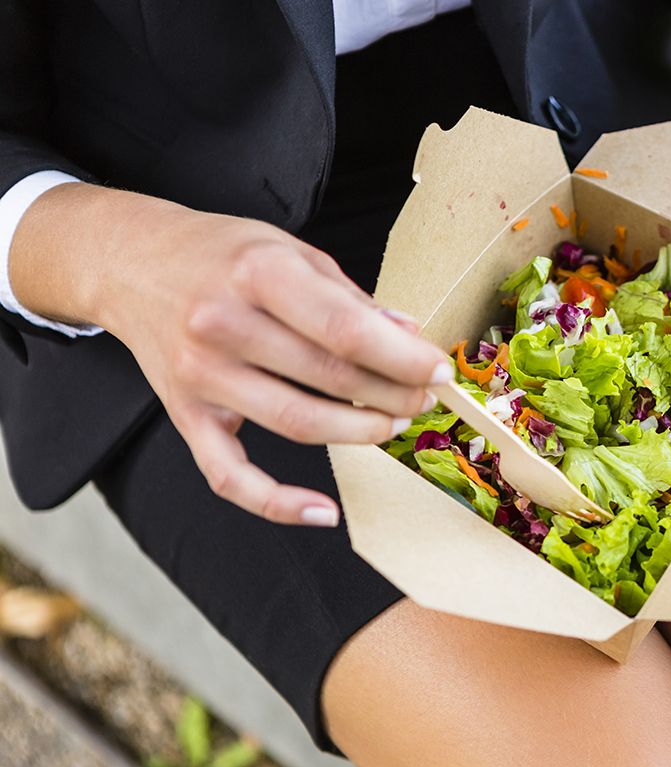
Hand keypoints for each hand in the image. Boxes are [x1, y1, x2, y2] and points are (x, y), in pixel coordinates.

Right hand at [10, 185, 448, 525]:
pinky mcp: (186, 415)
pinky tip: (324, 511)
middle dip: (393, 395)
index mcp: (259, 274)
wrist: (131, 262)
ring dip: (359, 432)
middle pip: (329, 378)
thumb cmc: (223, 253)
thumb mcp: (292, 251)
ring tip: (392, 423)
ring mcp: (201, 376)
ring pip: (298, 425)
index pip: (346, 330)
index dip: (403, 358)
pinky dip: (278, 502)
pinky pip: (230, 476)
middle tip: (423, 397)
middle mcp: (222, 325)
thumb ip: (351, 298)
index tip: (438, 371)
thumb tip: (409, 336)